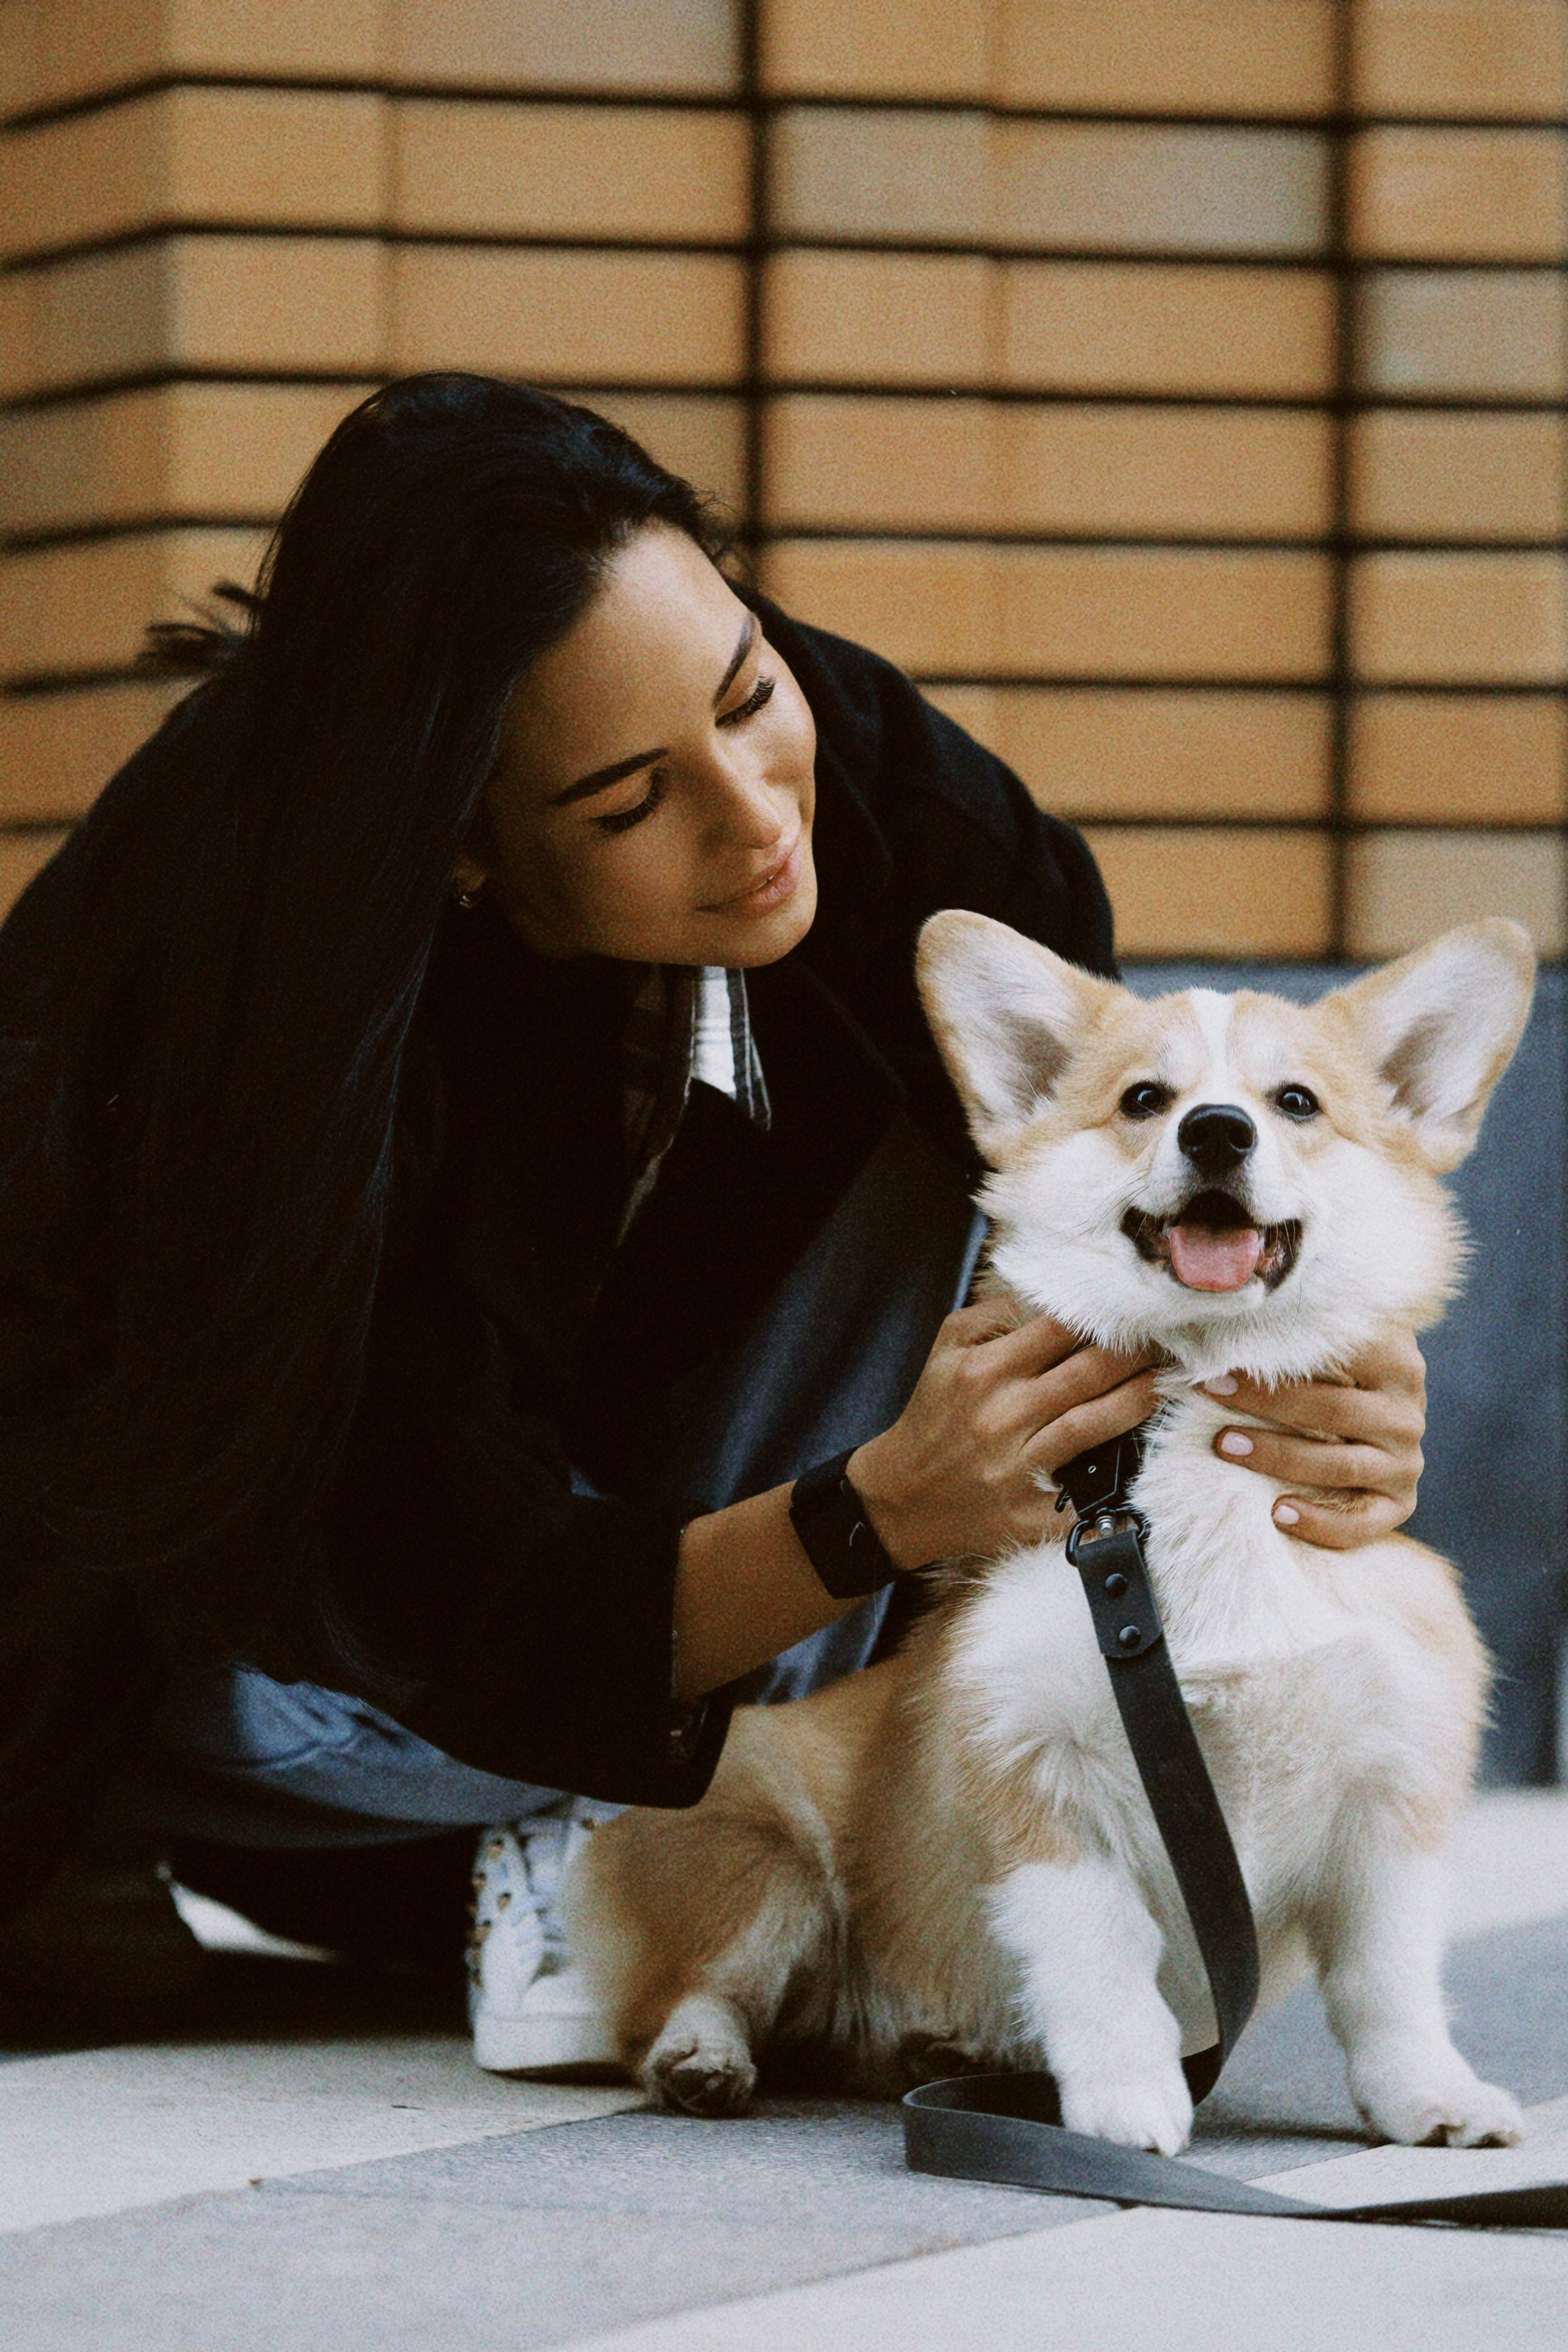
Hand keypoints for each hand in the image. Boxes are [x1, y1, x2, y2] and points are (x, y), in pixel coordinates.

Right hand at [849, 1299, 1162, 1568]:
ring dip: (1142, 1398)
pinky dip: (1118, 1474)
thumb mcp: (947, 1348)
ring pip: (1097, 1424)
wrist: (902, 1495)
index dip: (1105, 1317)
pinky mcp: (1028, 1512)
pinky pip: (1085, 1491)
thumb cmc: (933, 1413)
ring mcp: (1017, 1467)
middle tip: (1170, 1342)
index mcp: (984, 1370)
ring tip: (1169, 1381)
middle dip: (1137, 1353)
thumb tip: (1049, 1296)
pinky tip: (1147, 1454)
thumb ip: (994, 1313)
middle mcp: (1002, 1415)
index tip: (1136, 1311)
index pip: (1060, 1330)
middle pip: (1089, 1373)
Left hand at [1203, 1329, 1426, 1550]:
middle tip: (1211, 1395)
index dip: (1276, 1361)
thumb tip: (1223, 1330)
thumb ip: (1294, 1335)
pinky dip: (1321, 1523)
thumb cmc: (1329, 1372)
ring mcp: (1406, 1461)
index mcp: (1395, 1362)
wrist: (1373, 1415)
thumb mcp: (1322, 1344)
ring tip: (1227, 1446)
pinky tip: (1277, 1511)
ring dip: (1279, 1457)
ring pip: (1342, 1465)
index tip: (1220, 1362)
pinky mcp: (1398, 1503)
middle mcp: (1407, 1413)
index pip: (1340, 1359)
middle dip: (1267, 1404)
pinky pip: (1363, 1523)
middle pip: (1335, 1410)